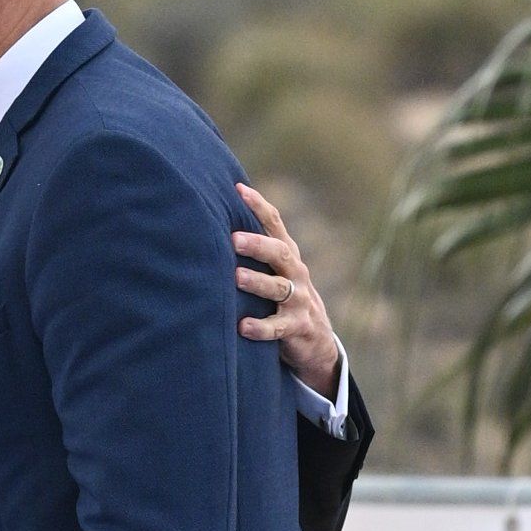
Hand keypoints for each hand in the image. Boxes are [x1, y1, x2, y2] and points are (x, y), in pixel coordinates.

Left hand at [232, 183, 340, 398]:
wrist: (317, 341)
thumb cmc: (283, 298)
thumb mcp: (274, 272)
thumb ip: (254, 251)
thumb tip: (214, 222)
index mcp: (287, 256)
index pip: (275, 225)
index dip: (259, 206)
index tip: (238, 189)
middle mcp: (296, 273)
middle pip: (280, 253)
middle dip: (258, 244)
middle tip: (234, 238)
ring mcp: (299, 301)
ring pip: (279, 288)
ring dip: (258, 282)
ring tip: (236, 277)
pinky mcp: (298, 328)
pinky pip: (279, 328)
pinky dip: (261, 327)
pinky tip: (243, 326)